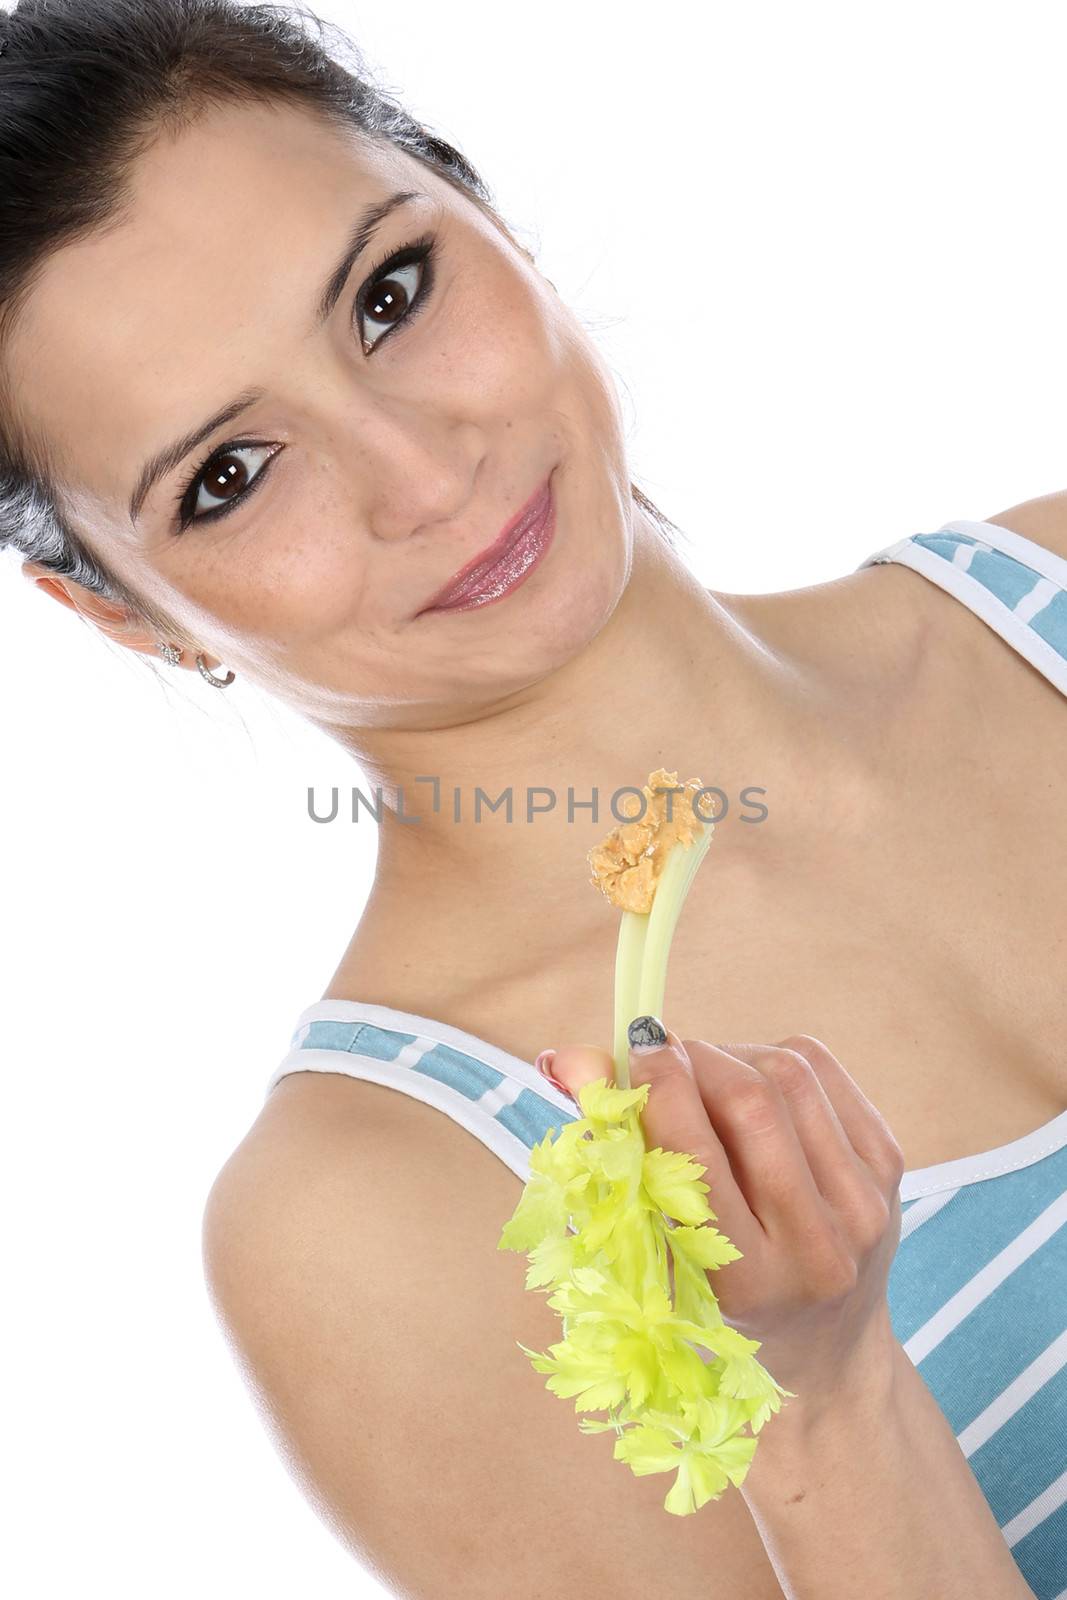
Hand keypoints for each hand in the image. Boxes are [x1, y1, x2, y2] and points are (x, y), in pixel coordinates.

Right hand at [539, 1020, 905, 1412]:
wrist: (823, 1354)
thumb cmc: (713, 1303)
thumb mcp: (650, 1250)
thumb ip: (609, 1152)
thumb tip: (567, 1056)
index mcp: (745, 1283)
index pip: (696, 1155)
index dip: (658, 1085)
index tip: (632, 1045)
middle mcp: (816, 1247)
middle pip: (750, 1101)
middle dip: (695, 1058)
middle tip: (662, 1054)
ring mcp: (864, 1206)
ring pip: (788, 1074)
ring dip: (732, 1054)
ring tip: (705, 1076)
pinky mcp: (891, 1167)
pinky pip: (822, 1071)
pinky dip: (773, 1059)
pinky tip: (753, 1088)